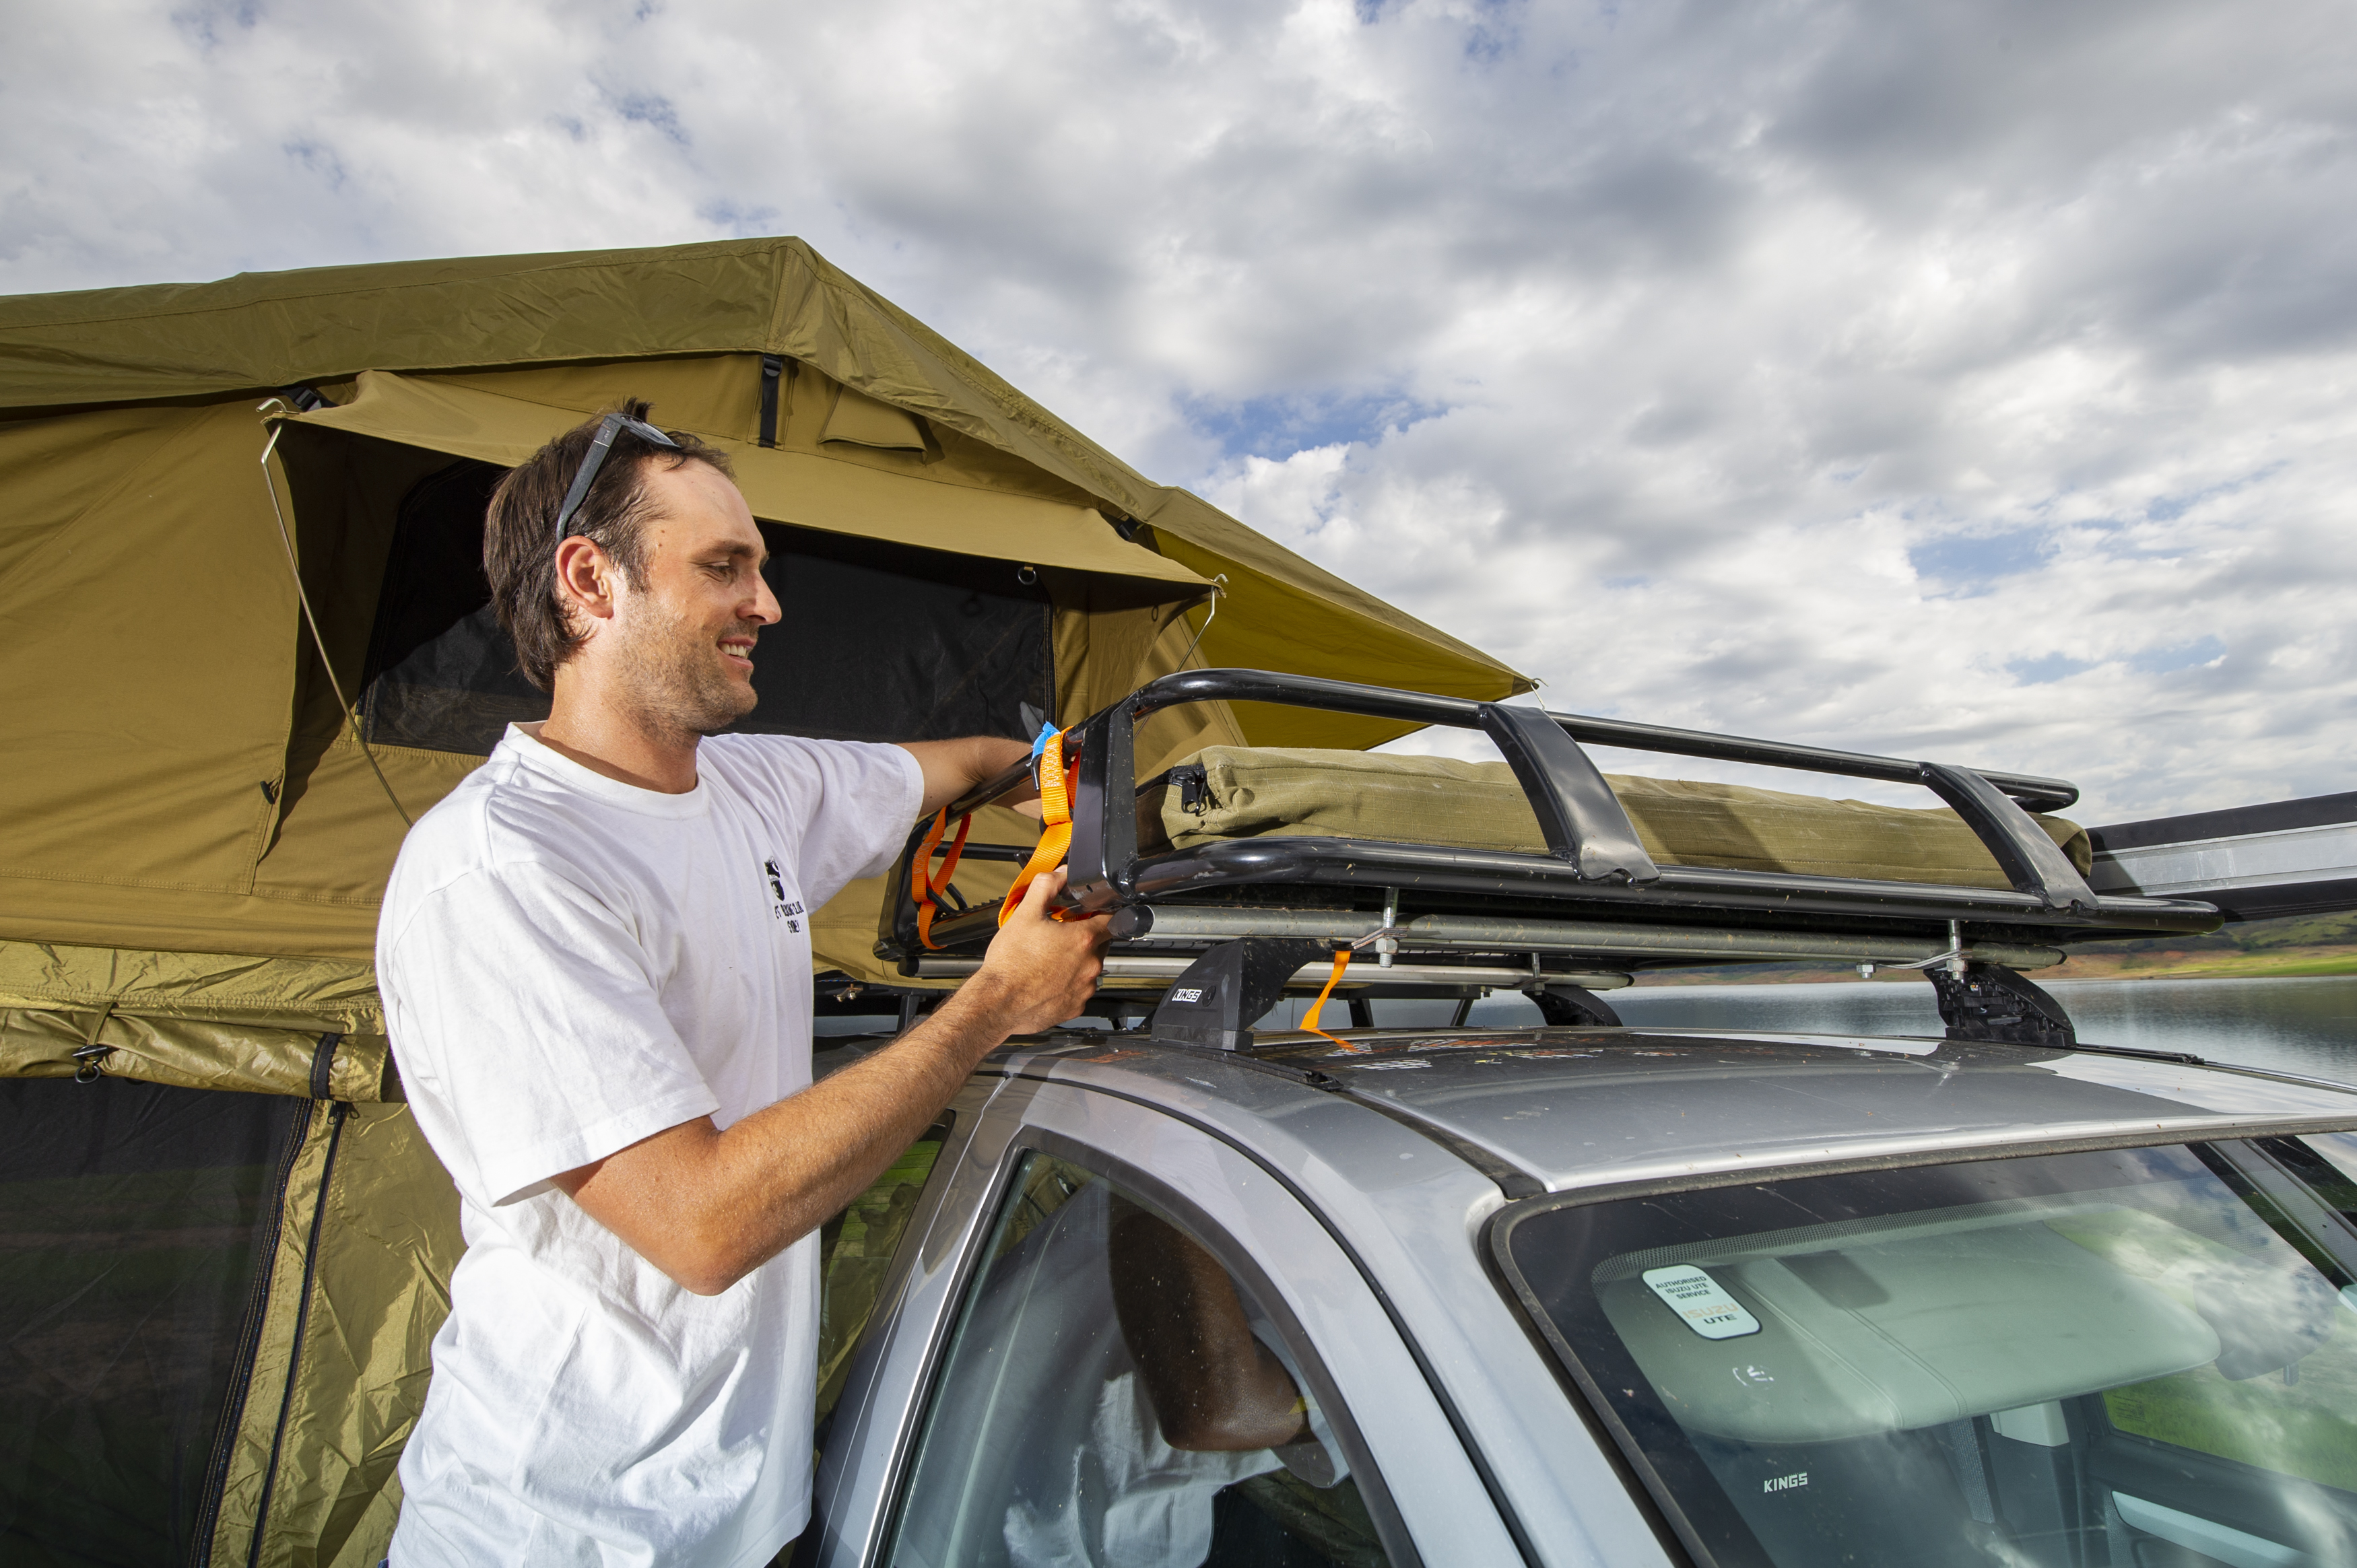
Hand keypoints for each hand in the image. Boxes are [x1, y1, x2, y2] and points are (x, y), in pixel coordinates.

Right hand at [973, 868, 1109, 1033]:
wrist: (997, 1003)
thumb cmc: (1010, 964)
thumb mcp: (1025, 914)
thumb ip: (1046, 886)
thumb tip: (1059, 874)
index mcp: (1083, 940)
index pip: (1111, 919)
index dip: (1100, 912)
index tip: (1089, 912)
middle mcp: (1090, 966)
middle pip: (1099, 943)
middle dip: (1084, 937)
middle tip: (1059, 935)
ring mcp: (1084, 988)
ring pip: (1089, 968)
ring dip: (1076, 961)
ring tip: (1049, 959)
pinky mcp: (1075, 1007)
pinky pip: (1079, 990)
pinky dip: (1068, 983)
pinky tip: (1048, 979)